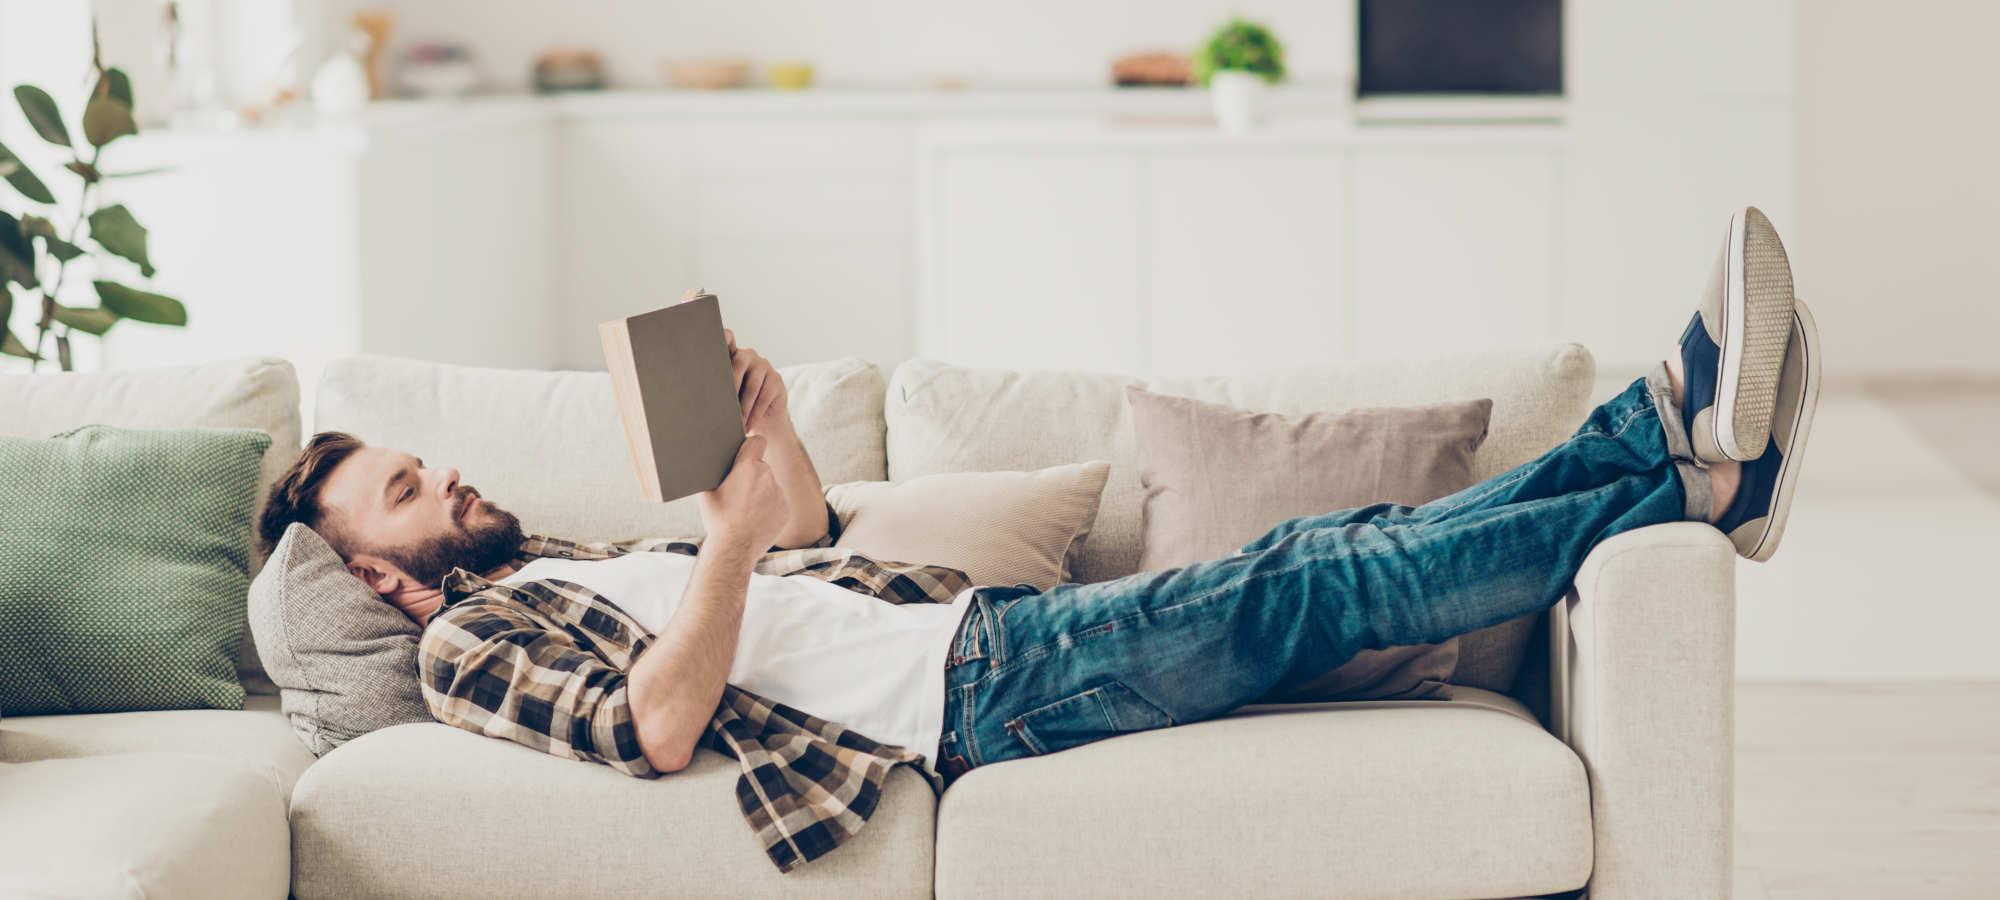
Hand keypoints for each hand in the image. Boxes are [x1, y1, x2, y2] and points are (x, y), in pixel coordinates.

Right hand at [696, 435, 786, 551]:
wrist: (734, 548)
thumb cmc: (717, 519)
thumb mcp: (706, 492)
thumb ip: (713, 471)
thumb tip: (708, 462)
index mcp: (748, 467)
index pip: (757, 441)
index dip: (751, 446)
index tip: (746, 453)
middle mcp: (767, 476)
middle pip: (762, 467)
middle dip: (752, 475)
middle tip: (738, 492)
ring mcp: (779, 494)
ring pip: (770, 486)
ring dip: (761, 493)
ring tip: (746, 510)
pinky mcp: (785, 510)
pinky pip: (777, 503)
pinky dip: (769, 508)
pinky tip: (755, 519)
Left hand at [721, 328, 789, 434]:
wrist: (763, 421)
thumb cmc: (736, 407)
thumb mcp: (723, 396)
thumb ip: (715, 388)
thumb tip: (694, 395)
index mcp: (730, 356)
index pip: (727, 341)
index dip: (725, 336)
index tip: (722, 335)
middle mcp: (748, 356)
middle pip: (739, 362)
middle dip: (730, 386)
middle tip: (723, 406)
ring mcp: (764, 366)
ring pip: (752, 384)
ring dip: (743, 407)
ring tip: (737, 423)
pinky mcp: (777, 379)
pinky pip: (765, 395)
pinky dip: (755, 412)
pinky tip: (749, 423)